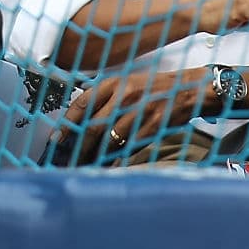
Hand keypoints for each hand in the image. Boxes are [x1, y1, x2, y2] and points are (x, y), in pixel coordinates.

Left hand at [56, 67, 214, 163]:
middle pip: (93, 127)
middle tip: (70, 159)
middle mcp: (126, 95)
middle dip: (79, 147)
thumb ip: (106, 97)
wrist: (190, 89)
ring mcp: (140, 111)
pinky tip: (109, 166)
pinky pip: (129, 147)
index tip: (58, 139)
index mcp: (116, 82)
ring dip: (95, 156)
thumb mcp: (129, 83)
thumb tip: (81, 121)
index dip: (67, 123)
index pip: (83, 103)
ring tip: (87, 165)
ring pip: (109, 140)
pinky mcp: (153, 125)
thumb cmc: (156, 87)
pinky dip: (116, 160)